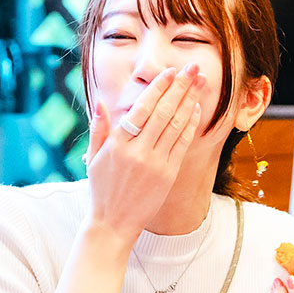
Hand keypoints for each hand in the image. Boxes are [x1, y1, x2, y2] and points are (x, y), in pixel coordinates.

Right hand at [85, 65, 202, 244]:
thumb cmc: (102, 190)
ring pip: (175, 125)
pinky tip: (196, 109)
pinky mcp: (168, 175)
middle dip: (180, 87)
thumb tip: (100, 102)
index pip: (141, 108)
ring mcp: (154, 163)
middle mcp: (137, 151)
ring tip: (200, 82)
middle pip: (163, 112)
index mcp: (117, 144)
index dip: (158, 88)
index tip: (170, 72)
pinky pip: (182, 144)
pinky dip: (190, 125)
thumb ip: (99, 128)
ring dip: (190, 100)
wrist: (113, 224)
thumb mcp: (93, 158)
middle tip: (192, 68)